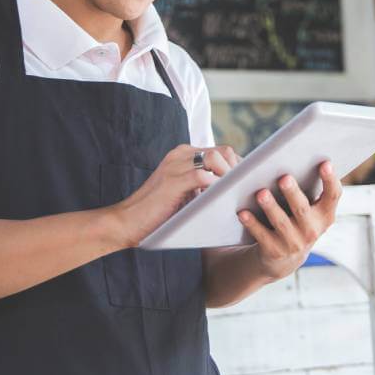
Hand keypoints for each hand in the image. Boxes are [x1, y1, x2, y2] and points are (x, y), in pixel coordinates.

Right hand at [110, 143, 240, 247]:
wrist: (126, 223)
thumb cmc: (157, 214)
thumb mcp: (185, 195)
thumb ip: (203, 187)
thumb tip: (234, 191)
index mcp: (183, 155)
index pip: (221, 151)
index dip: (238, 167)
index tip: (248, 183)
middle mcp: (180, 154)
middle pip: (223, 151)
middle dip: (238, 170)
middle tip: (244, 191)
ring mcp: (176, 164)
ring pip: (216, 159)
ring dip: (230, 177)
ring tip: (235, 195)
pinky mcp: (173, 179)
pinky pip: (203, 176)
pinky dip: (216, 187)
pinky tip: (221, 201)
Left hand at [238, 160, 342, 280]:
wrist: (284, 258)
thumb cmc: (297, 220)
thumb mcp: (309, 209)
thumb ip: (309, 189)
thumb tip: (297, 155)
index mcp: (324, 215)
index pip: (332, 195)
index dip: (330, 180)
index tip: (325, 163)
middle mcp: (312, 230)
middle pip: (302, 208)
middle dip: (292, 193)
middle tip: (284, 177)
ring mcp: (293, 243)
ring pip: (281, 223)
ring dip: (270, 207)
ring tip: (261, 193)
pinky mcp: (274, 251)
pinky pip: (261, 235)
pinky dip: (251, 223)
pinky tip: (242, 212)